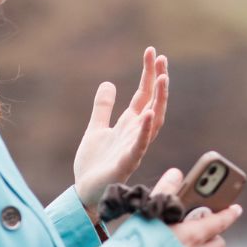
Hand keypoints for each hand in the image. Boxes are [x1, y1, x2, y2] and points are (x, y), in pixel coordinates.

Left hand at [74, 47, 168, 206]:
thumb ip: (103, 108)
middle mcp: (136, 134)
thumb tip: (109, 83)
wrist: (84, 193)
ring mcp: (133, 148)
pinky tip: (148, 114)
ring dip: (158, 100)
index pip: (143, 95)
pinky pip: (139, 145)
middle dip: (158, 81)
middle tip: (162, 59)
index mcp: (129, 125)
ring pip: (152, 121)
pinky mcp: (126, 163)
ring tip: (162, 79)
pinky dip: (145, 130)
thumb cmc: (94, 165)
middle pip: (153, 103)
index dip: (148, 74)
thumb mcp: (96, 128)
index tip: (152, 53)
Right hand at [153, 168, 240, 246]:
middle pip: (218, 246)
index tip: (235, 209)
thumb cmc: (136, 244)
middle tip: (202, 229)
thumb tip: (175, 174)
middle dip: (214, 237)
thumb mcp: (149, 212)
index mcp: (192, 235)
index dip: (229, 214)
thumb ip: (165, 191)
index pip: (220, 222)